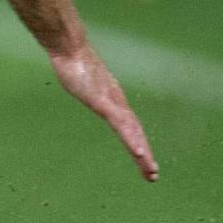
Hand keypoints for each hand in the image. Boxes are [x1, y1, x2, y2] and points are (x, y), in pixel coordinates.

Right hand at [48, 45, 158, 180]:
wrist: (69, 46)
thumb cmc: (71, 58)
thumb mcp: (79, 77)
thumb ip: (83, 82)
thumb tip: (75, 74)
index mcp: (112, 99)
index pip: (129, 125)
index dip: (137, 142)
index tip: (143, 160)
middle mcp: (117, 102)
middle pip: (135, 132)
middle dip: (144, 155)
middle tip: (152, 176)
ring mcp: (112, 102)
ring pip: (132, 132)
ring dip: (142, 152)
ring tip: (151, 171)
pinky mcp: (104, 102)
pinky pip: (120, 125)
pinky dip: (131, 139)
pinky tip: (139, 153)